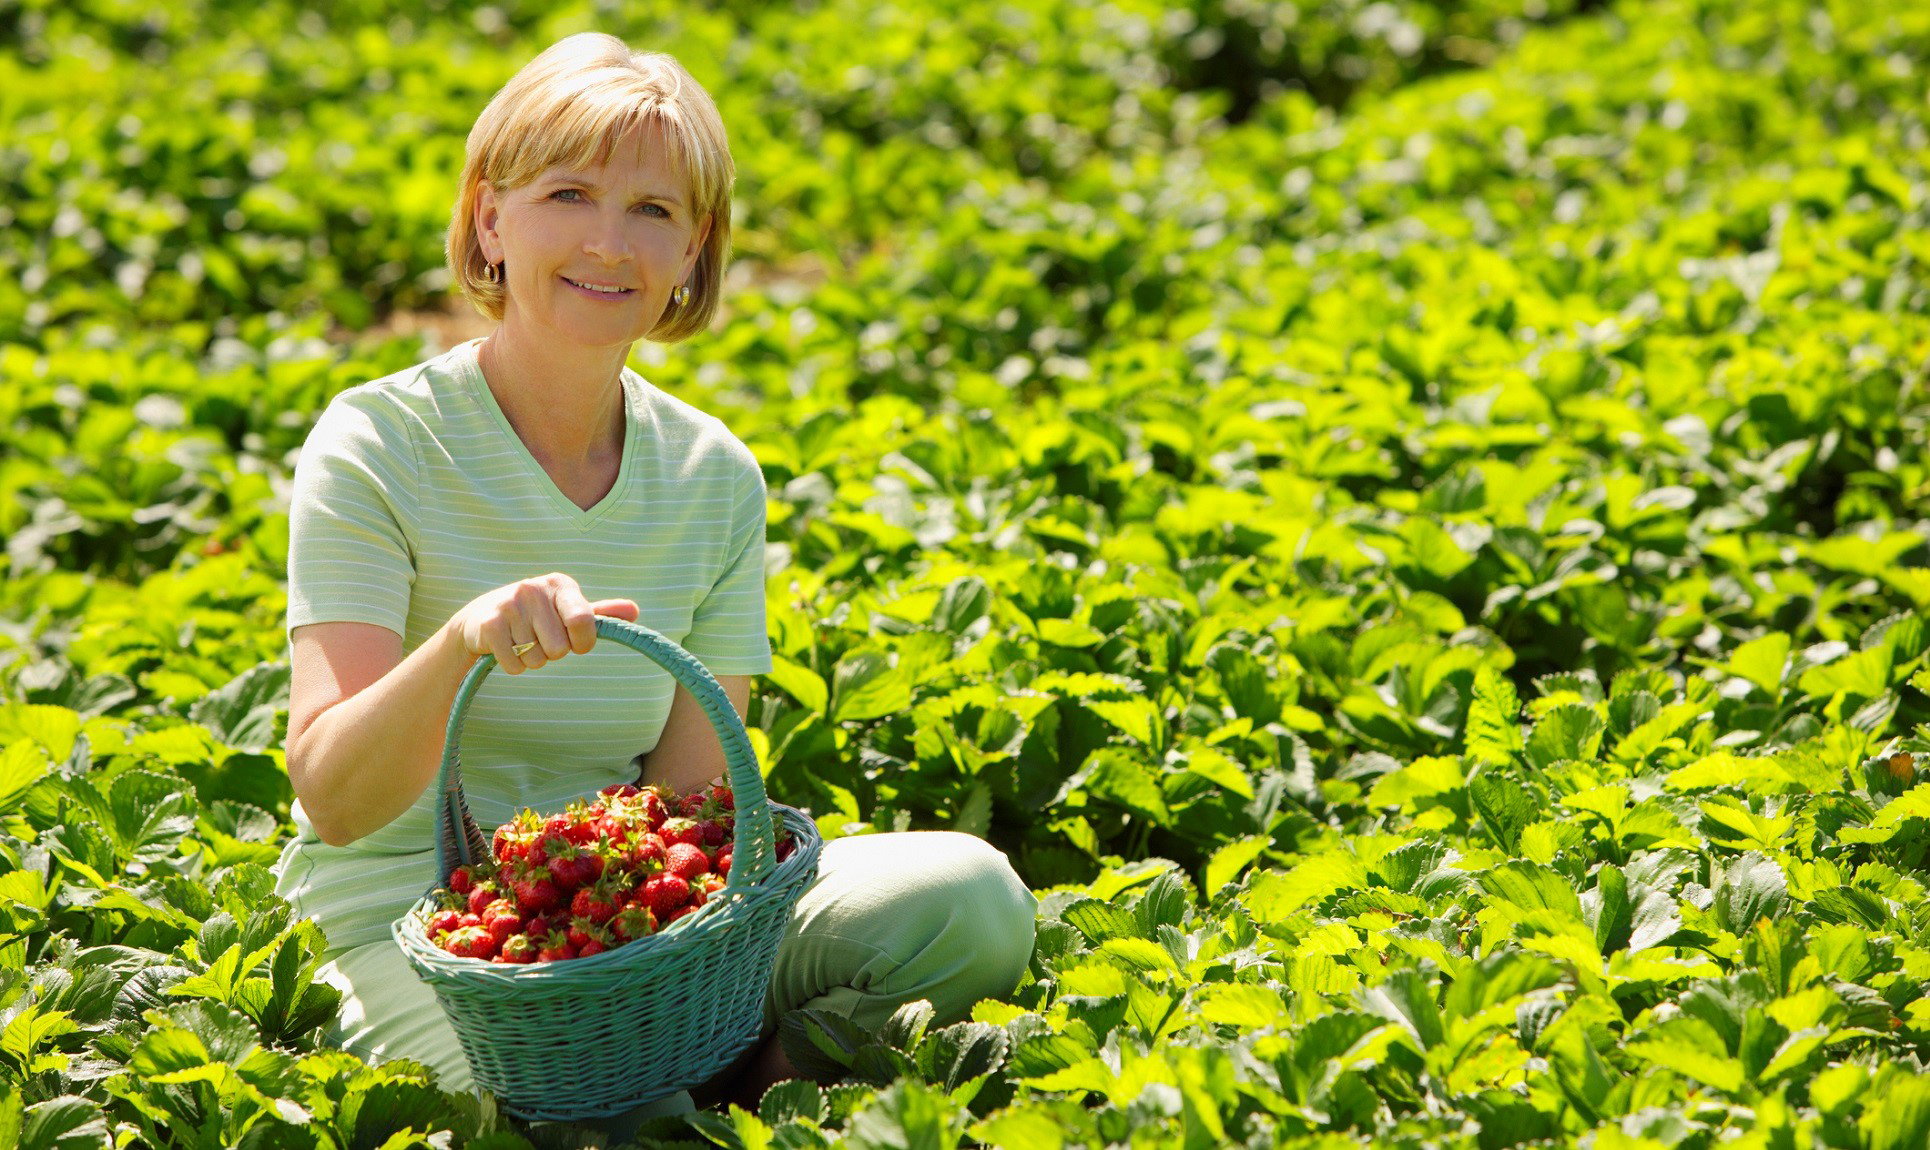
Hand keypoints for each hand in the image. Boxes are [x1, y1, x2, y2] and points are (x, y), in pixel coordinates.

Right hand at [447, 573, 639, 673]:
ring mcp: (509, 605)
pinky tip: (506, 648)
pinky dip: (514, 666)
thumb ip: (601, 613)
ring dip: (532, 660)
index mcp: (560, 584)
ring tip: (522, 641)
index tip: (576, 643)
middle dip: (553, 653)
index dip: (583, 642)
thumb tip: (635, 611)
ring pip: (537, 660)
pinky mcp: (489, 624)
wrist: (481, 617)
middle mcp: (534, 589)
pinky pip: (515, 666)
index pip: (583, 622)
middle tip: (540, 639)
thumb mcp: (568, 609)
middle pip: (559, 649)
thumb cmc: (537, 616)